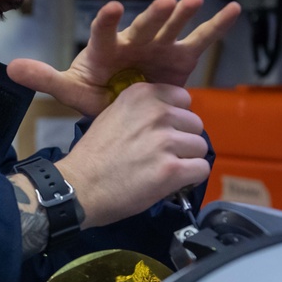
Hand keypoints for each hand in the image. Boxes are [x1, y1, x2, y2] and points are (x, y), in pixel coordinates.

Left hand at [7, 0, 241, 116]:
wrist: (124, 104)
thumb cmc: (98, 92)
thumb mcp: (72, 89)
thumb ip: (45, 78)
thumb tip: (10, 69)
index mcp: (106, 49)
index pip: (104, 33)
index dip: (107, 22)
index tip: (111, 8)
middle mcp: (135, 41)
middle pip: (144, 27)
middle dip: (154, 17)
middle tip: (165, 2)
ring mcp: (159, 46)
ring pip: (172, 28)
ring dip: (183, 16)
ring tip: (193, 0)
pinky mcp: (181, 56)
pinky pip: (201, 40)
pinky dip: (216, 25)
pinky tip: (233, 10)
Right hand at [54, 81, 209, 227]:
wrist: (79, 186)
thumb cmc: (94, 155)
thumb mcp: (113, 115)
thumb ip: (142, 110)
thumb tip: (170, 117)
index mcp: (141, 95)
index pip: (183, 98)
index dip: (176, 118)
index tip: (163, 131)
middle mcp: (156, 113)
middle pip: (195, 124)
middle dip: (183, 140)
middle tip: (162, 155)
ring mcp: (165, 141)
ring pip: (200, 147)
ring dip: (187, 160)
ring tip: (165, 170)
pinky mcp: (172, 169)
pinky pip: (201, 169)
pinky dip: (190, 179)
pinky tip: (172, 182)